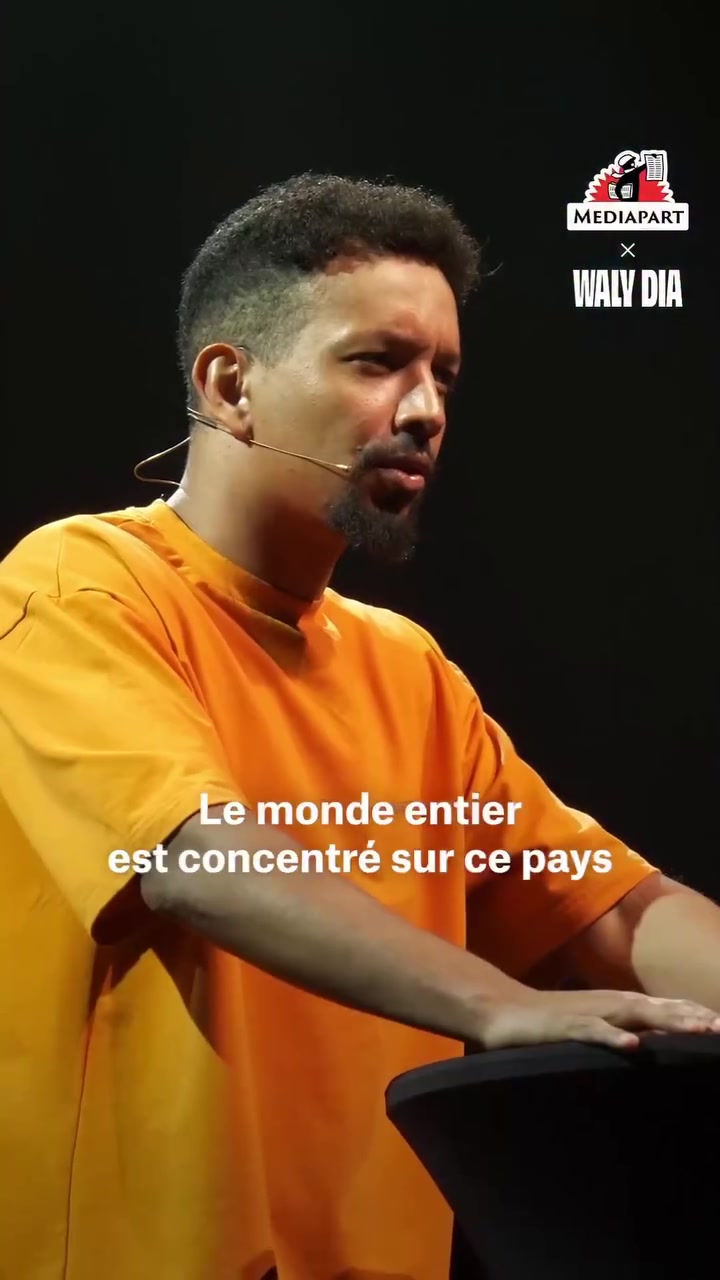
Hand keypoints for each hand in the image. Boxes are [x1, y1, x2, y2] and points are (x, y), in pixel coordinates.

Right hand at [476, 988, 719, 1050]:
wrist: (502, 1010)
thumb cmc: (547, 1022)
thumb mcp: (589, 1025)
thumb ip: (617, 1029)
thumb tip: (647, 1041)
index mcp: (613, 1004)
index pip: (660, 1006)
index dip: (690, 1012)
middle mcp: (606, 1003)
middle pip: (656, 1008)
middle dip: (690, 1016)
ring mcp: (587, 1013)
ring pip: (634, 1014)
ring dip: (667, 1021)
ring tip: (697, 1029)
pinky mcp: (564, 1026)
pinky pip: (592, 1031)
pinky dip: (613, 1036)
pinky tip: (634, 1044)